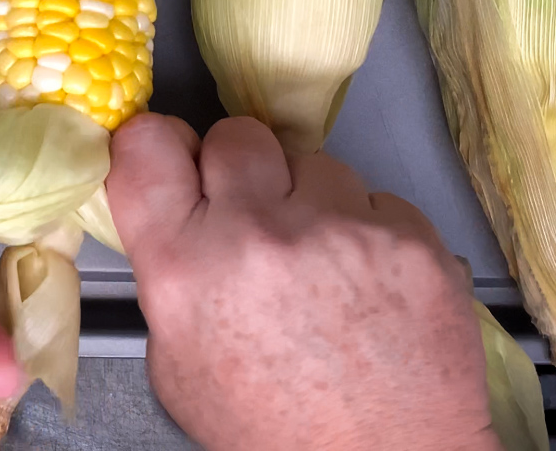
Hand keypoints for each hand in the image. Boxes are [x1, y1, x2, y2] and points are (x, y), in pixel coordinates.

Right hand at [108, 113, 497, 450]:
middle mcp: (257, 230)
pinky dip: (369, 230)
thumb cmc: (270, 429)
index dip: (160, 147)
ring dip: (312, 200)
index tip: (178, 166)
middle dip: (243, 168)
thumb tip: (180, 211)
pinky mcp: (409, 236)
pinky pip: (375, 197)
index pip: (146, 144)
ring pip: (313, 162)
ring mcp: (340, 227)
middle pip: (235, 135)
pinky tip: (371, 283)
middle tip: (256, 214)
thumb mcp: (176, 363)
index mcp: (184, 264)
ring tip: (325, 263)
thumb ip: (169, 272)